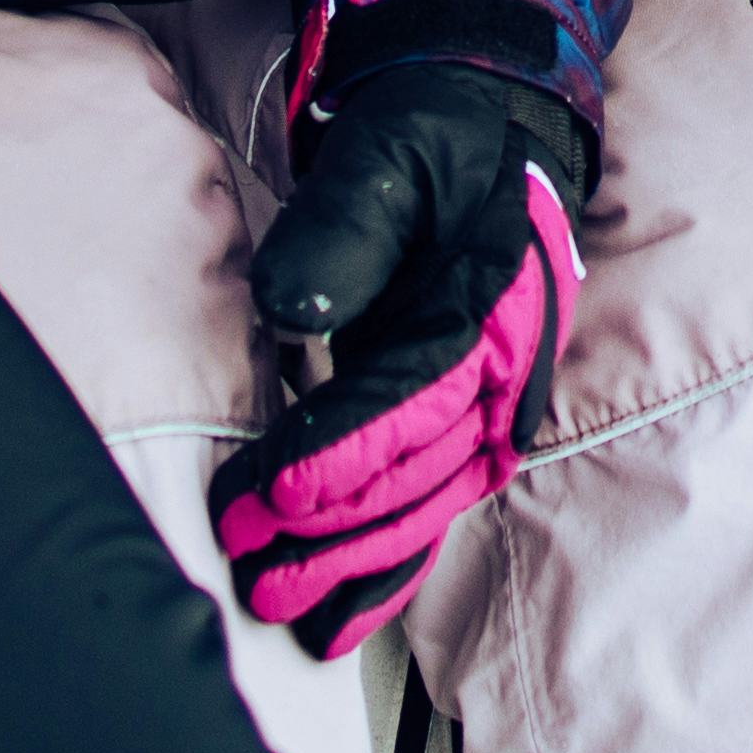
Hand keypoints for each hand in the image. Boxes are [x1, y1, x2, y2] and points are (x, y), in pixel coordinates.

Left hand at [212, 60, 593, 657]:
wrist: (487, 131)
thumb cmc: (431, 138)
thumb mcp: (386, 154)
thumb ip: (342, 227)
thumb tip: (290, 306)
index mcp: (495, 301)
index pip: (414, 394)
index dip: (343, 451)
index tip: (273, 491)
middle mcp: (504, 370)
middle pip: (420, 470)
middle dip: (331, 525)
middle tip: (247, 556)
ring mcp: (489, 406)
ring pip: (425, 507)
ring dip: (350, 562)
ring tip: (275, 601)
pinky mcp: (462, 426)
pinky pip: (430, 509)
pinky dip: (386, 572)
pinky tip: (338, 622)